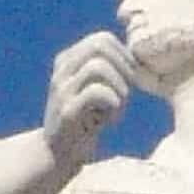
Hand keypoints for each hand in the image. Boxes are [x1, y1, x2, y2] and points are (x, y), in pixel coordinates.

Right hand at [43, 33, 133, 167]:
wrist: (60, 154)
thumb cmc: (84, 122)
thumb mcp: (94, 90)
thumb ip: (106, 71)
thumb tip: (134, 58)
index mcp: (67, 61)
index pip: (102, 38)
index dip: (124, 54)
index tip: (131, 77)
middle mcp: (61, 71)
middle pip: (99, 45)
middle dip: (123, 66)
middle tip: (128, 89)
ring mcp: (62, 90)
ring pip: (98, 66)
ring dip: (119, 86)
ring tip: (119, 106)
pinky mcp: (67, 111)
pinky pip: (97, 92)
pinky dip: (113, 105)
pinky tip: (111, 121)